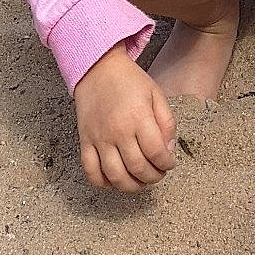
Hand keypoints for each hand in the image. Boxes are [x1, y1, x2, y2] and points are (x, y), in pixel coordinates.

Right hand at [74, 45, 176, 192]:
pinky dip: (103, 183)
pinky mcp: (85, 141)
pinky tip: (114, 179)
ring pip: (115, 176)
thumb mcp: (156, 95)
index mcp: (138, 118)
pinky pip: (91, 171)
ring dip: (131, 186)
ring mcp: (99, 138)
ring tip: (140, 180)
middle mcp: (118, 131)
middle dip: (153, 177)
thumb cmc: (130, 81)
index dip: (167, 164)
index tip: (169, 163)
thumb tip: (168, 151)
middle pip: (138, 169)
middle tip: (157, 173)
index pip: (157, 153)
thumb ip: (167, 123)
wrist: (97, 68)